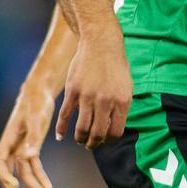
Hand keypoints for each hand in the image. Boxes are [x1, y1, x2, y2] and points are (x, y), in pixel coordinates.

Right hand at [0, 82, 58, 187]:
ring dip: (33, 186)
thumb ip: (33, 138)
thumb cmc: (36, 103)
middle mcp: (12, 146)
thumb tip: (28, 157)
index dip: (3, 175)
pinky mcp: (32, 148)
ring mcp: (21, 148)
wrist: (41, 93)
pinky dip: (41, 177)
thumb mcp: (36, 118)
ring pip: (24, 172)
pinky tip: (48, 187)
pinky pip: (34, 167)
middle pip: (9, 172)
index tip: (14, 184)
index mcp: (8, 139)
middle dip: (15, 187)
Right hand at [56, 29, 132, 148]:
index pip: (115, 132)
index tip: (105, 140)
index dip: (109, 140)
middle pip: (98, 134)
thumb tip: (112, 127)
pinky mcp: (73, 91)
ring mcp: (88, 97)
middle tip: (91, 145)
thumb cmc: (115, 65)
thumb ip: (121, 107)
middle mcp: (105, 101)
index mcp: (122, 102)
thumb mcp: (127, 86)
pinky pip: (65, 115)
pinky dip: (61, 128)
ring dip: (80, 139)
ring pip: (82, 128)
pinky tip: (60, 136)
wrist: (101, 43)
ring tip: (80, 140)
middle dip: (94, 144)